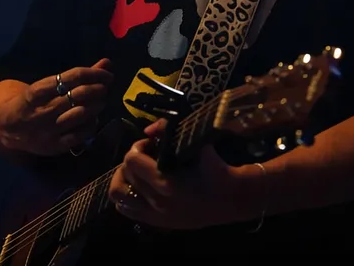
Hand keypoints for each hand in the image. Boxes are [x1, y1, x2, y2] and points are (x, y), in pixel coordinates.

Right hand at [0, 59, 113, 155]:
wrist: (7, 128)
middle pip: (77, 95)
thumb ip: (77, 76)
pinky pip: (80, 134)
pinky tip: (93, 118)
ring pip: (80, 114)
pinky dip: (91, 124)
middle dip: (97, 89)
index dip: (93, 74)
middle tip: (104, 87)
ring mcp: (48, 130)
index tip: (106, 74)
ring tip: (101, 101)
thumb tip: (106, 63)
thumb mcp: (46, 86)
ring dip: (96, 105)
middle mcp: (42, 110)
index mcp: (37, 91)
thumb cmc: (32, 102)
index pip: (71, 77)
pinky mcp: (54, 146)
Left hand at [108, 119, 265, 229]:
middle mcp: (158, 202)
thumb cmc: (216, 168)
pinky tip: (139, 187)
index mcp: (166, 183)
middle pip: (125, 175)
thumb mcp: (198, 144)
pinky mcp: (159, 223)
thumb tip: (148, 129)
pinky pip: (127, 210)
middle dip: (131, 160)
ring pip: (119, 196)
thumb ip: (170, 131)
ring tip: (137, 172)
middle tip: (145, 155)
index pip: (131, 161)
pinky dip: (126, 196)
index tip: (150, 144)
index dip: (137, 147)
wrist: (234, 198)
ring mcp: (157, 215)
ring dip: (124, 179)